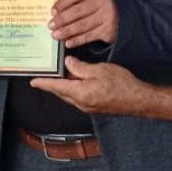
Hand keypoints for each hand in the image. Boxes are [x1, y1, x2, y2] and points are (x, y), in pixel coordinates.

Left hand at [31, 56, 149, 115]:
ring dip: (64, 86)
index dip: (43, 83)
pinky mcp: (94, 107)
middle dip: (52, 84)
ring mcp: (88, 107)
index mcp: (79, 93)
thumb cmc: (122, 84)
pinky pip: (78, 98)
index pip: (56, 87)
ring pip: (69, 95)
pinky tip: (77, 81)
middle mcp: (81, 103)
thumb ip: (80, 67)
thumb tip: (68, 63)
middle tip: (45, 75)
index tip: (33, 81)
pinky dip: (74, 89)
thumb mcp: (99, 70)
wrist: (138, 101)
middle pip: (61, 92)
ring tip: (61, 75)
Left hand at [49, 0, 117, 47]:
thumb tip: (56, 14)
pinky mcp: (109, 29)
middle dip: (62, 19)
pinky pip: (89, 36)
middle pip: (77, 11)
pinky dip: (77, 40)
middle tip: (51, 26)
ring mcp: (107, 16)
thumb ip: (74, 2)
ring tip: (56, 35)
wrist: (121, 17)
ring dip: (67, 31)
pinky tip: (68, 42)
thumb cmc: (98, 8)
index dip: (61, 3)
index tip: (52, 12)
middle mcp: (103, 1)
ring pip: (82, 25)